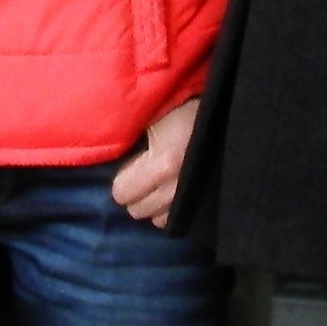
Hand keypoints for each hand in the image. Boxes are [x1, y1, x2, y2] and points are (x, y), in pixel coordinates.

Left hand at [109, 96, 197, 224]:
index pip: (122, 193)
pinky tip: (172, 189)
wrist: (223, 111)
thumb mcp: (150, 113)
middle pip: (138, 210)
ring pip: (158, 220)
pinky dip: (170, 209)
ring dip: (153, 203)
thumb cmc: (181, 104)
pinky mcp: (209, 205)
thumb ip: (126, 137)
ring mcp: (197, 200)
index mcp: (165, 163)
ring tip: (159, 181)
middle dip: (135, 193)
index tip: (130, 163)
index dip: (121, 178)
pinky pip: (178, 221)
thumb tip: (102, 155)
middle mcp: (180, 188)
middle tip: (143, 171)